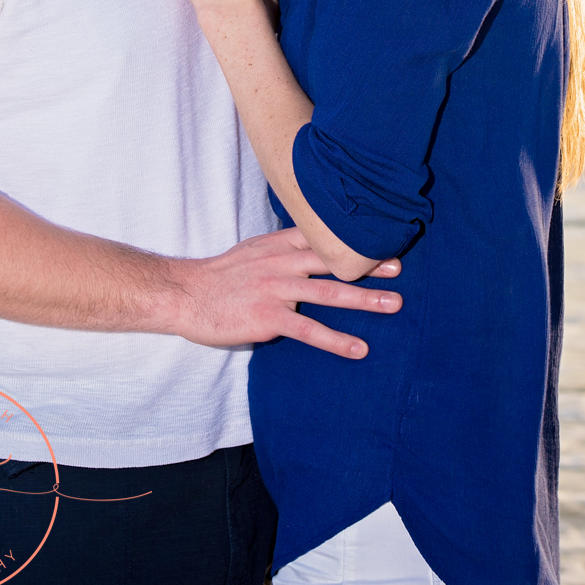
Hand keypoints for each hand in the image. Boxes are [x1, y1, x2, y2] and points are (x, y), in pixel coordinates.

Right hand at [169, 228, 401, 359]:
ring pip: (329, 293)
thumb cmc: (220, 276)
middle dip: (367, 264)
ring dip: (364, 299)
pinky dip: (336, 339)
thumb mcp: (253, 249)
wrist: (185, 294)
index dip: (352, 235)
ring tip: (394, 304)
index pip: (321, 235)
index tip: (380, 235)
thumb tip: (311, 245)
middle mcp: (281, 262)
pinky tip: (359, 349)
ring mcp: (275, 289)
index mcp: (278, 243)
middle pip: (333, 261)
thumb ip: (283, 246)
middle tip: (399, 266)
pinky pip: (309, 329)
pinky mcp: (268, 317)